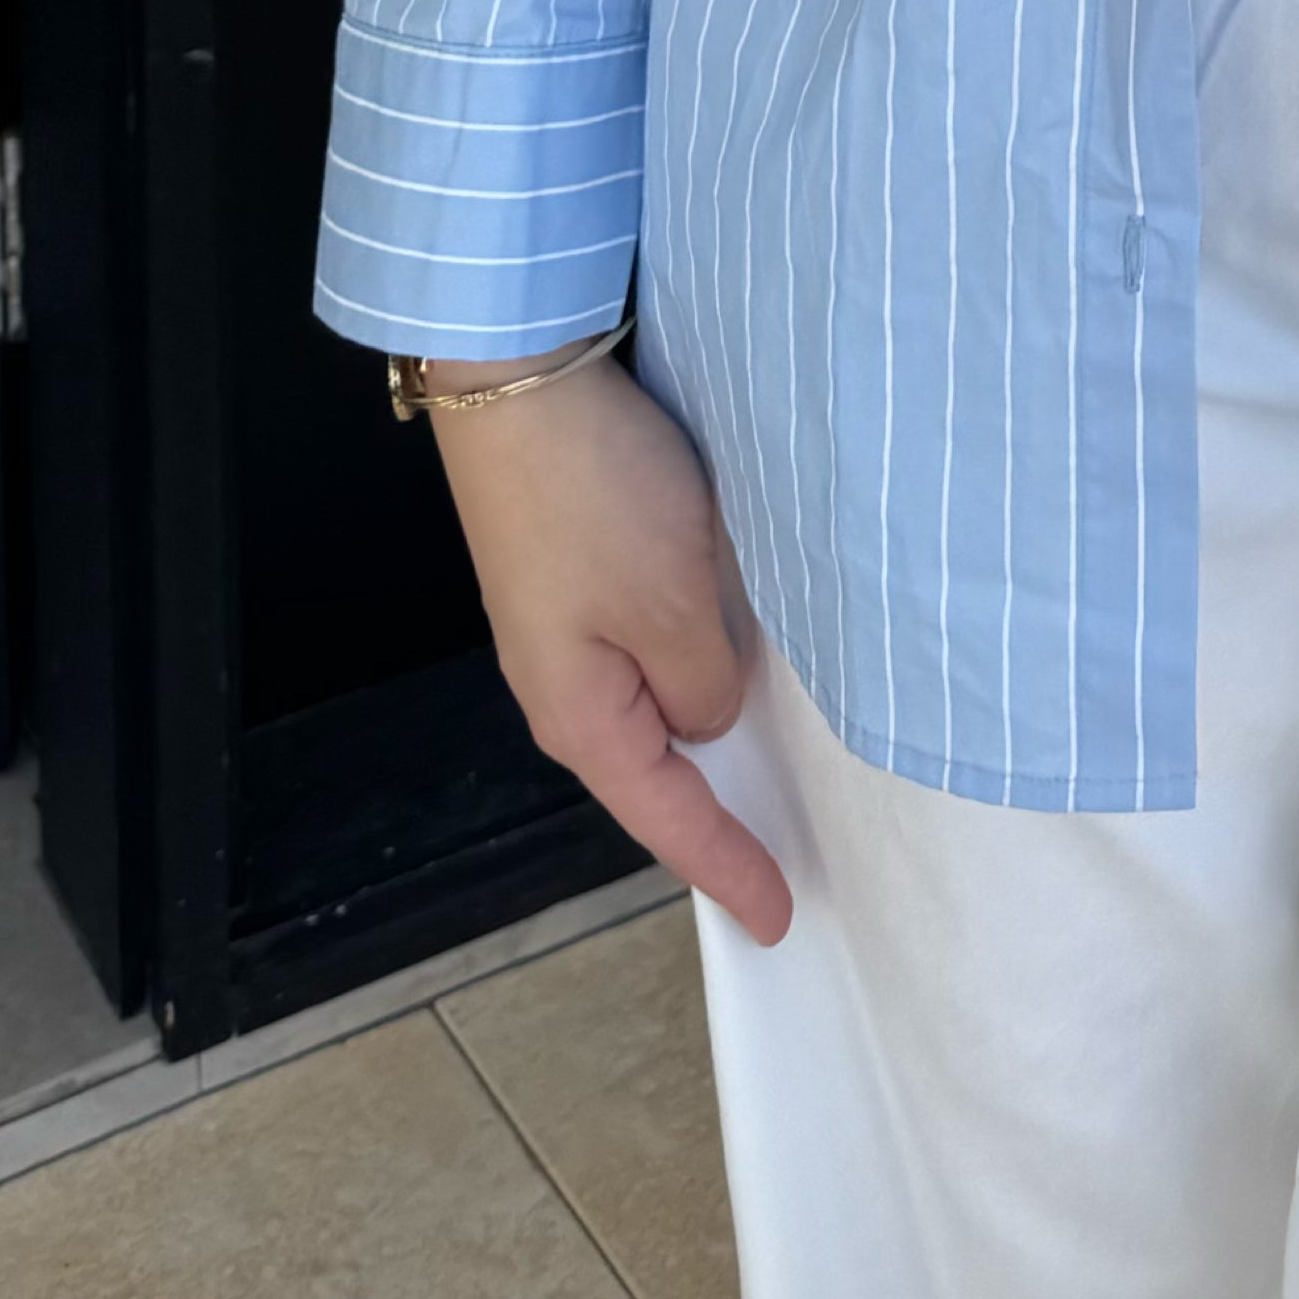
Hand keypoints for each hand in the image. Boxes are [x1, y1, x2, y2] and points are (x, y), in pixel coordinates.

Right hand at [422, 353, 792, 943]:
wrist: (518, 382)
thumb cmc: (593, 497)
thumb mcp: (677, 606)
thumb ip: (707, 684)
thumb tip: (708, 712)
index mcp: (582, 716)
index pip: (669, 817)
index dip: (728, 866)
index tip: (778, 915)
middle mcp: (567, 687)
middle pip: (656, 770)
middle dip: (717, 814)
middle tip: (781, 860)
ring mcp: (569, 630)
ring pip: (656, 702)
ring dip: (712, 729)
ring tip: (774, 773)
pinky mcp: (581, 575)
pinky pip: (651, 645)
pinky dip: (698, 661)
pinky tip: (740, 656)